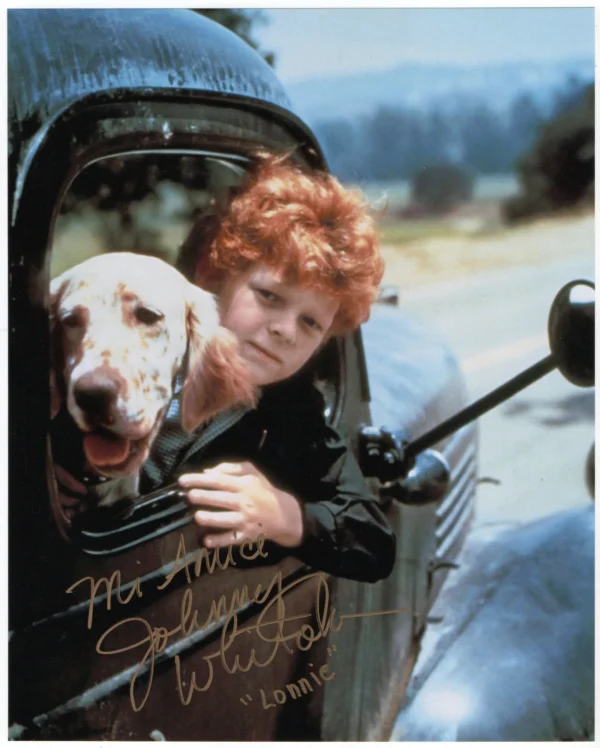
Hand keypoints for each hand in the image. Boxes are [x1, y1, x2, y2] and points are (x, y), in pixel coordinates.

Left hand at [178, 461, 303, 549]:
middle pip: (220, 499)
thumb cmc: (264, 491)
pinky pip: (230, 540)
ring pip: (224, 520)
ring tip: (197, 516)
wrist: (284, 514)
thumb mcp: (253, 472)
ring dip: (209, 518)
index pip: (218, 481)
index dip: (199, 480)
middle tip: (188, 496)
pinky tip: (206, 541)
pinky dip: (218, 541)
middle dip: (202, 497)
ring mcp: (245, 520)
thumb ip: (230, 468)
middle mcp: (244, 502)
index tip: (183, 480)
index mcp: (244, 485)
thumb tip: (207, 472)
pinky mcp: (246, 536)